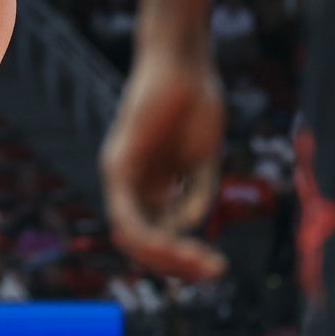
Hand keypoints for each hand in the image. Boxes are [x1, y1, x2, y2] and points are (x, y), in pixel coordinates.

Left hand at [100, 49, 226, 279]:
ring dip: (166, 257)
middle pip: (144, 243)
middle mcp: (132, 185)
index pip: (159, 237)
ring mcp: (120, 176)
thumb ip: (194, 197)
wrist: (185, 64)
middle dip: (178, 264)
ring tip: (201, 263)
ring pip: (132, 236)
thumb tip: (185, 231)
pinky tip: (179, 242)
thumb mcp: (202, 162)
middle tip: (214, 271)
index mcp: (152, 186)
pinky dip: (150, 235)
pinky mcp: (116, 164)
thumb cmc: (196, 104)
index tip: (218, 267)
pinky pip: (126, 214)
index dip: (185, 258)